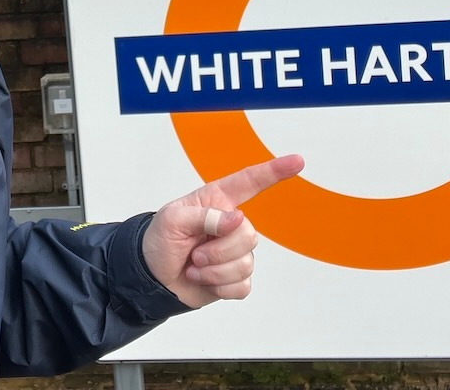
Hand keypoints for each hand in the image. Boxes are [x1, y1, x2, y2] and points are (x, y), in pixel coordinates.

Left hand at [141, 154, 303, 308]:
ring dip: (214, 271)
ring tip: (195, 266)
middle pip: (249, 235)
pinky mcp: (234, 277)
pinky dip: (219, 287)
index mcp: (217, 202)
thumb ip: (204, 216)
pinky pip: (243, 285)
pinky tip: (204, 280)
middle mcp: (231, 225)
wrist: (152, 278)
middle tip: (194, 253)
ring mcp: (235, 252)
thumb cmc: (159, 241)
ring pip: (245, 263)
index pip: (250, 182)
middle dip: (219, 250)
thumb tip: (236, 221)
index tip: (297, 162)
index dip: (274, 171)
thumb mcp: (171, 219)